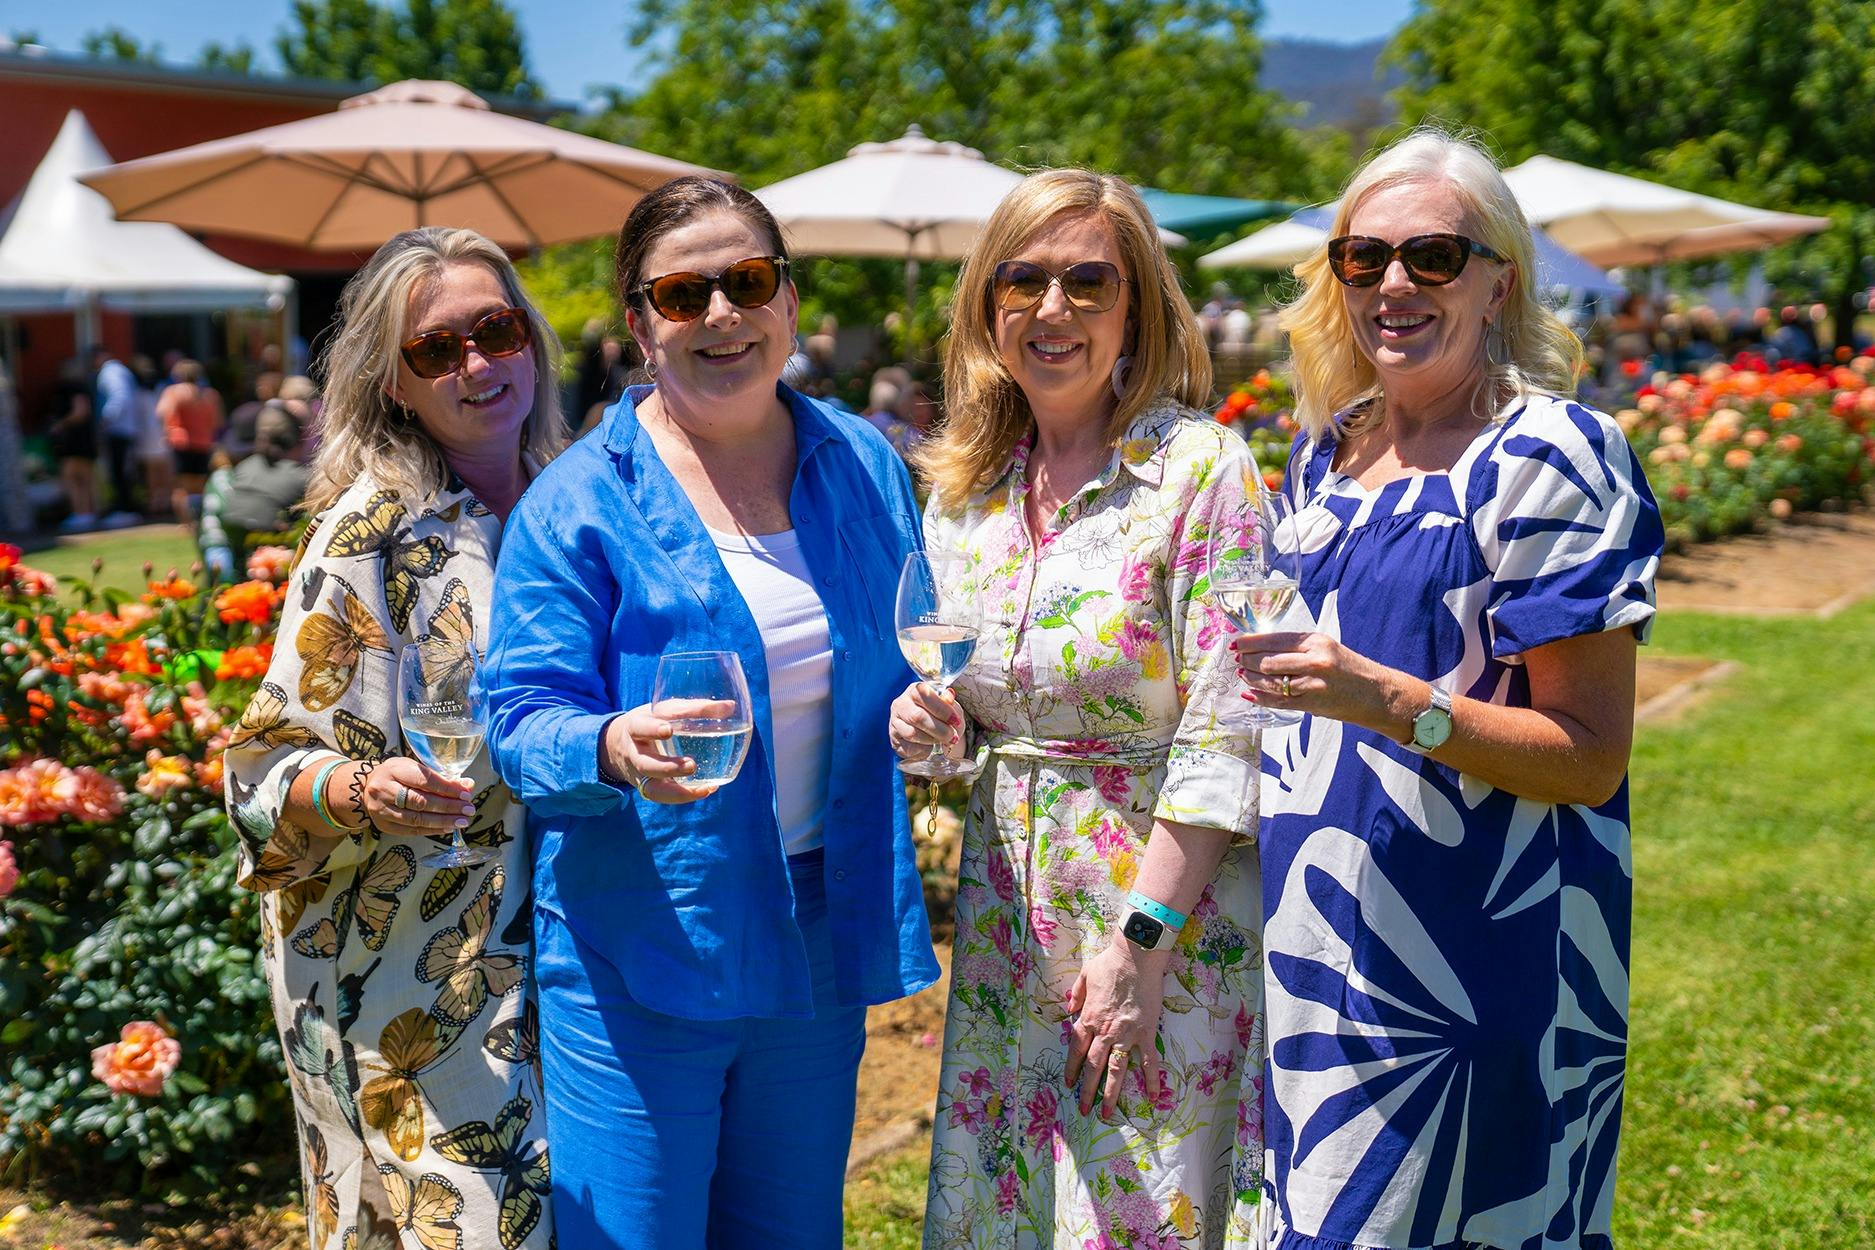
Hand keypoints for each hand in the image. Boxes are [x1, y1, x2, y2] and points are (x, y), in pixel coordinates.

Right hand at [353, 758, 475, 836]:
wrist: (366, 787)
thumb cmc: (396, 774)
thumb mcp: (414, 767)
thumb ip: (439, 776)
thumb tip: (468, 785)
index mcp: (393, 770)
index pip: (423, 780)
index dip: (446, 788)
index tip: (466, 793)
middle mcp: (384, 790)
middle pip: (420, 802)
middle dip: (448, 806)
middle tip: (468, 809)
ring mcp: (382, 810)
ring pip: (416, 819)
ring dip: (443, 821)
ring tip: (462, 821)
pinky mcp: (384, 825)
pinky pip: (411, 831)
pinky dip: (432, 830)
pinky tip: (448, 828)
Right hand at [603, 698, 733, 804]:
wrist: (617, 744)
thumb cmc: (652, 721)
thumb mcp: (665, 710)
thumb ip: (694, 708)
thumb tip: (730, 706)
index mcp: (635, 727)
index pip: (644, 726)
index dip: (654, 729)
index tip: (669, 730)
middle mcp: (634, 752)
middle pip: (645, 763)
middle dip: (667, 767)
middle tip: (691, 765)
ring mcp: (640, 773)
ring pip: (652, 787)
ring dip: (677, 790)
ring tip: (704, 787)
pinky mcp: (647, 787)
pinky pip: (662, 797)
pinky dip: (683, 796)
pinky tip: (705, 790)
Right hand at [888, 682, 964, 760]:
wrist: (928, 734)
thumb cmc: (939, 716)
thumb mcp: (949, 708)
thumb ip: (950, 703)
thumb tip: (949, 696)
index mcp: (915, 690)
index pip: (925, 695)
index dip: (942, 709)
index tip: (956, 721)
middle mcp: (901, 704)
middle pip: (918, 716)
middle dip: (940, 729)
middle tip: (953, 737)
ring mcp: (895, 722)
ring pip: (912, 733)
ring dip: (932, 739)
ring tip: (943, 741)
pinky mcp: (894, 739)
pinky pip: (908, 746)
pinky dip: (923, 749)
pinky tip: (930, 746)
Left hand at [1063, 939, 1167, 1119]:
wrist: (1136, 956)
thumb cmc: (1110, 962)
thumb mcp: (1085, 975)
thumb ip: (1075, 994)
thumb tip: (1068, 1008)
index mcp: (1088, 1018)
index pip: (1076, 1049)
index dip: (1071, 1069)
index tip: (1069, 1084)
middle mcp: (1105, 1031)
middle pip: (1092, 1066)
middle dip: (1086, 1090)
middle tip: (1083, 1110)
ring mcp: (1126, 1034)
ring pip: (1116, 1070)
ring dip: (1111, 1093)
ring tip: (1107, 1113)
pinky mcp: (1146, 1032)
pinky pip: (1148, 1060)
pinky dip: (1150, 1079)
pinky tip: (1152, 1096)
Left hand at [1230, 629, 1393, 727]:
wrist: (1377, 694)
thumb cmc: (1351, 669)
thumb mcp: (1327, 648)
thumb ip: (1299, 648)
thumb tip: (1264, 648)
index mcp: (1317, 642)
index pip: (1276, 639)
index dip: (1252, 642)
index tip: (1237, 643)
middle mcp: (1315, 660)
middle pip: (1269, 660)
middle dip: (1248, 660)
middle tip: (1237, 660)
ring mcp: (1313, 684)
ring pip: (1271, 681)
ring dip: (1252, 678)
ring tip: (1242, 675)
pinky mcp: (1312, 704)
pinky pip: (1278, 701)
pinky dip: (1260, 698)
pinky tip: (1249, 694)